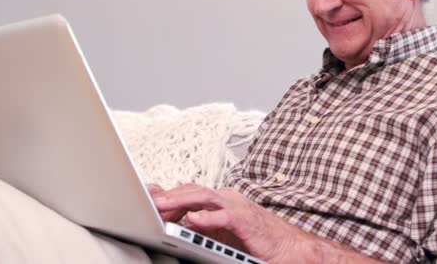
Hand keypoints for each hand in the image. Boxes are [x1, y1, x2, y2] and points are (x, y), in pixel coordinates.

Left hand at [146, 183, 385, 263]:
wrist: (290, 248)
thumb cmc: (257, 241)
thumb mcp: (222, 234)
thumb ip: (201, 226)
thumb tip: (178, 223)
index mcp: (221, 201)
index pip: (189, 192)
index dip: (167, 193)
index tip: (146, 196)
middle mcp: (227, 199)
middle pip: (192, 190)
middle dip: (168, 194)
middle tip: (145, 199)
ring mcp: (237, 207)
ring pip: (204, 197)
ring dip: (181, 200)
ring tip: (161, 205)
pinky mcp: (246, 221)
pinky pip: (224, 217)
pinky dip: (208, 217)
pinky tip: (193, 220)